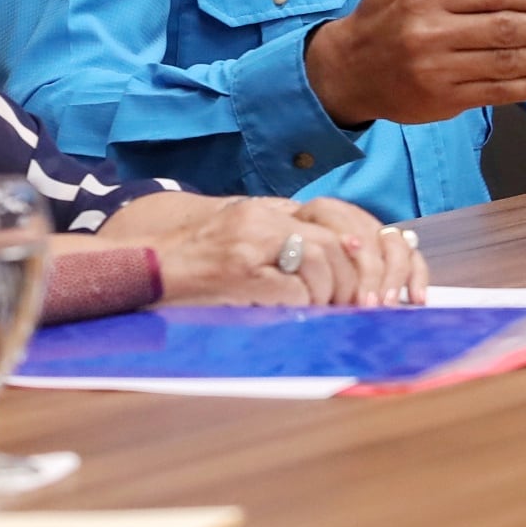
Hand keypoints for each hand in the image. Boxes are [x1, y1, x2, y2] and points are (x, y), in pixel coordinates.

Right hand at [148, 196, 427, 307]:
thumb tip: (348, 261)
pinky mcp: (242, 273)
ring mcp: (253, 243)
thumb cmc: (194, 262)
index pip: (341, 216)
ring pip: (324, 265)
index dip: (371, 247)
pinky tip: (297, 318)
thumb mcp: (241, 236)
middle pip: (340, 243)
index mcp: (269, 209)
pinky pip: (297, 293)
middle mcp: (264, 218)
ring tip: (326, 314)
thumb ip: (286, 240)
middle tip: (365, 308)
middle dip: (360, 281)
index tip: (383, 279)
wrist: (143, 268)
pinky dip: (306, 310)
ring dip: (334, 297)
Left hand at [292, 197, 429, 306]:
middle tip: (368, 305)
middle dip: (371, 274)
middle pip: (371, 238)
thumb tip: (318, 283)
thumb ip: (301, 261)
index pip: (341, 222)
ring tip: (387, 305)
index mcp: (323, 211)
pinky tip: (416, 300)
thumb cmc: (290, 257)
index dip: (349, 252)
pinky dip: (417, 277)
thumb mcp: (288, 252)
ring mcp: (377, 230)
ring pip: (396, 246)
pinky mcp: (396, 248)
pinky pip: (414, 258)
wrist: (299, 251)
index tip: (347, 277)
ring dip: (394, 277)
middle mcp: (354, 216)